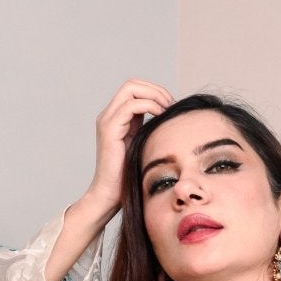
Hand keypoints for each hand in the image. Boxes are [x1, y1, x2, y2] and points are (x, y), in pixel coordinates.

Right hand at [82, 76, 175, 218]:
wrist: (110, 196)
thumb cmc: (129, 177)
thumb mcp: (144, 147)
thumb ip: (151, 130)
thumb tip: (172, 118)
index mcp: (118, 118)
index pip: (136, 90)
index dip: (156, 92)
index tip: (172, 107)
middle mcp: (109, 115)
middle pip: (133, 84)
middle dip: (156, 90)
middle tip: (172, 105)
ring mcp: (107, 120)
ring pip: (131, 88)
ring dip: (154, 95)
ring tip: (168, 110)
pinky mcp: (109, 129)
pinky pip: (131, 105)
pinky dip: (149, 106)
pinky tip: (161, 117)